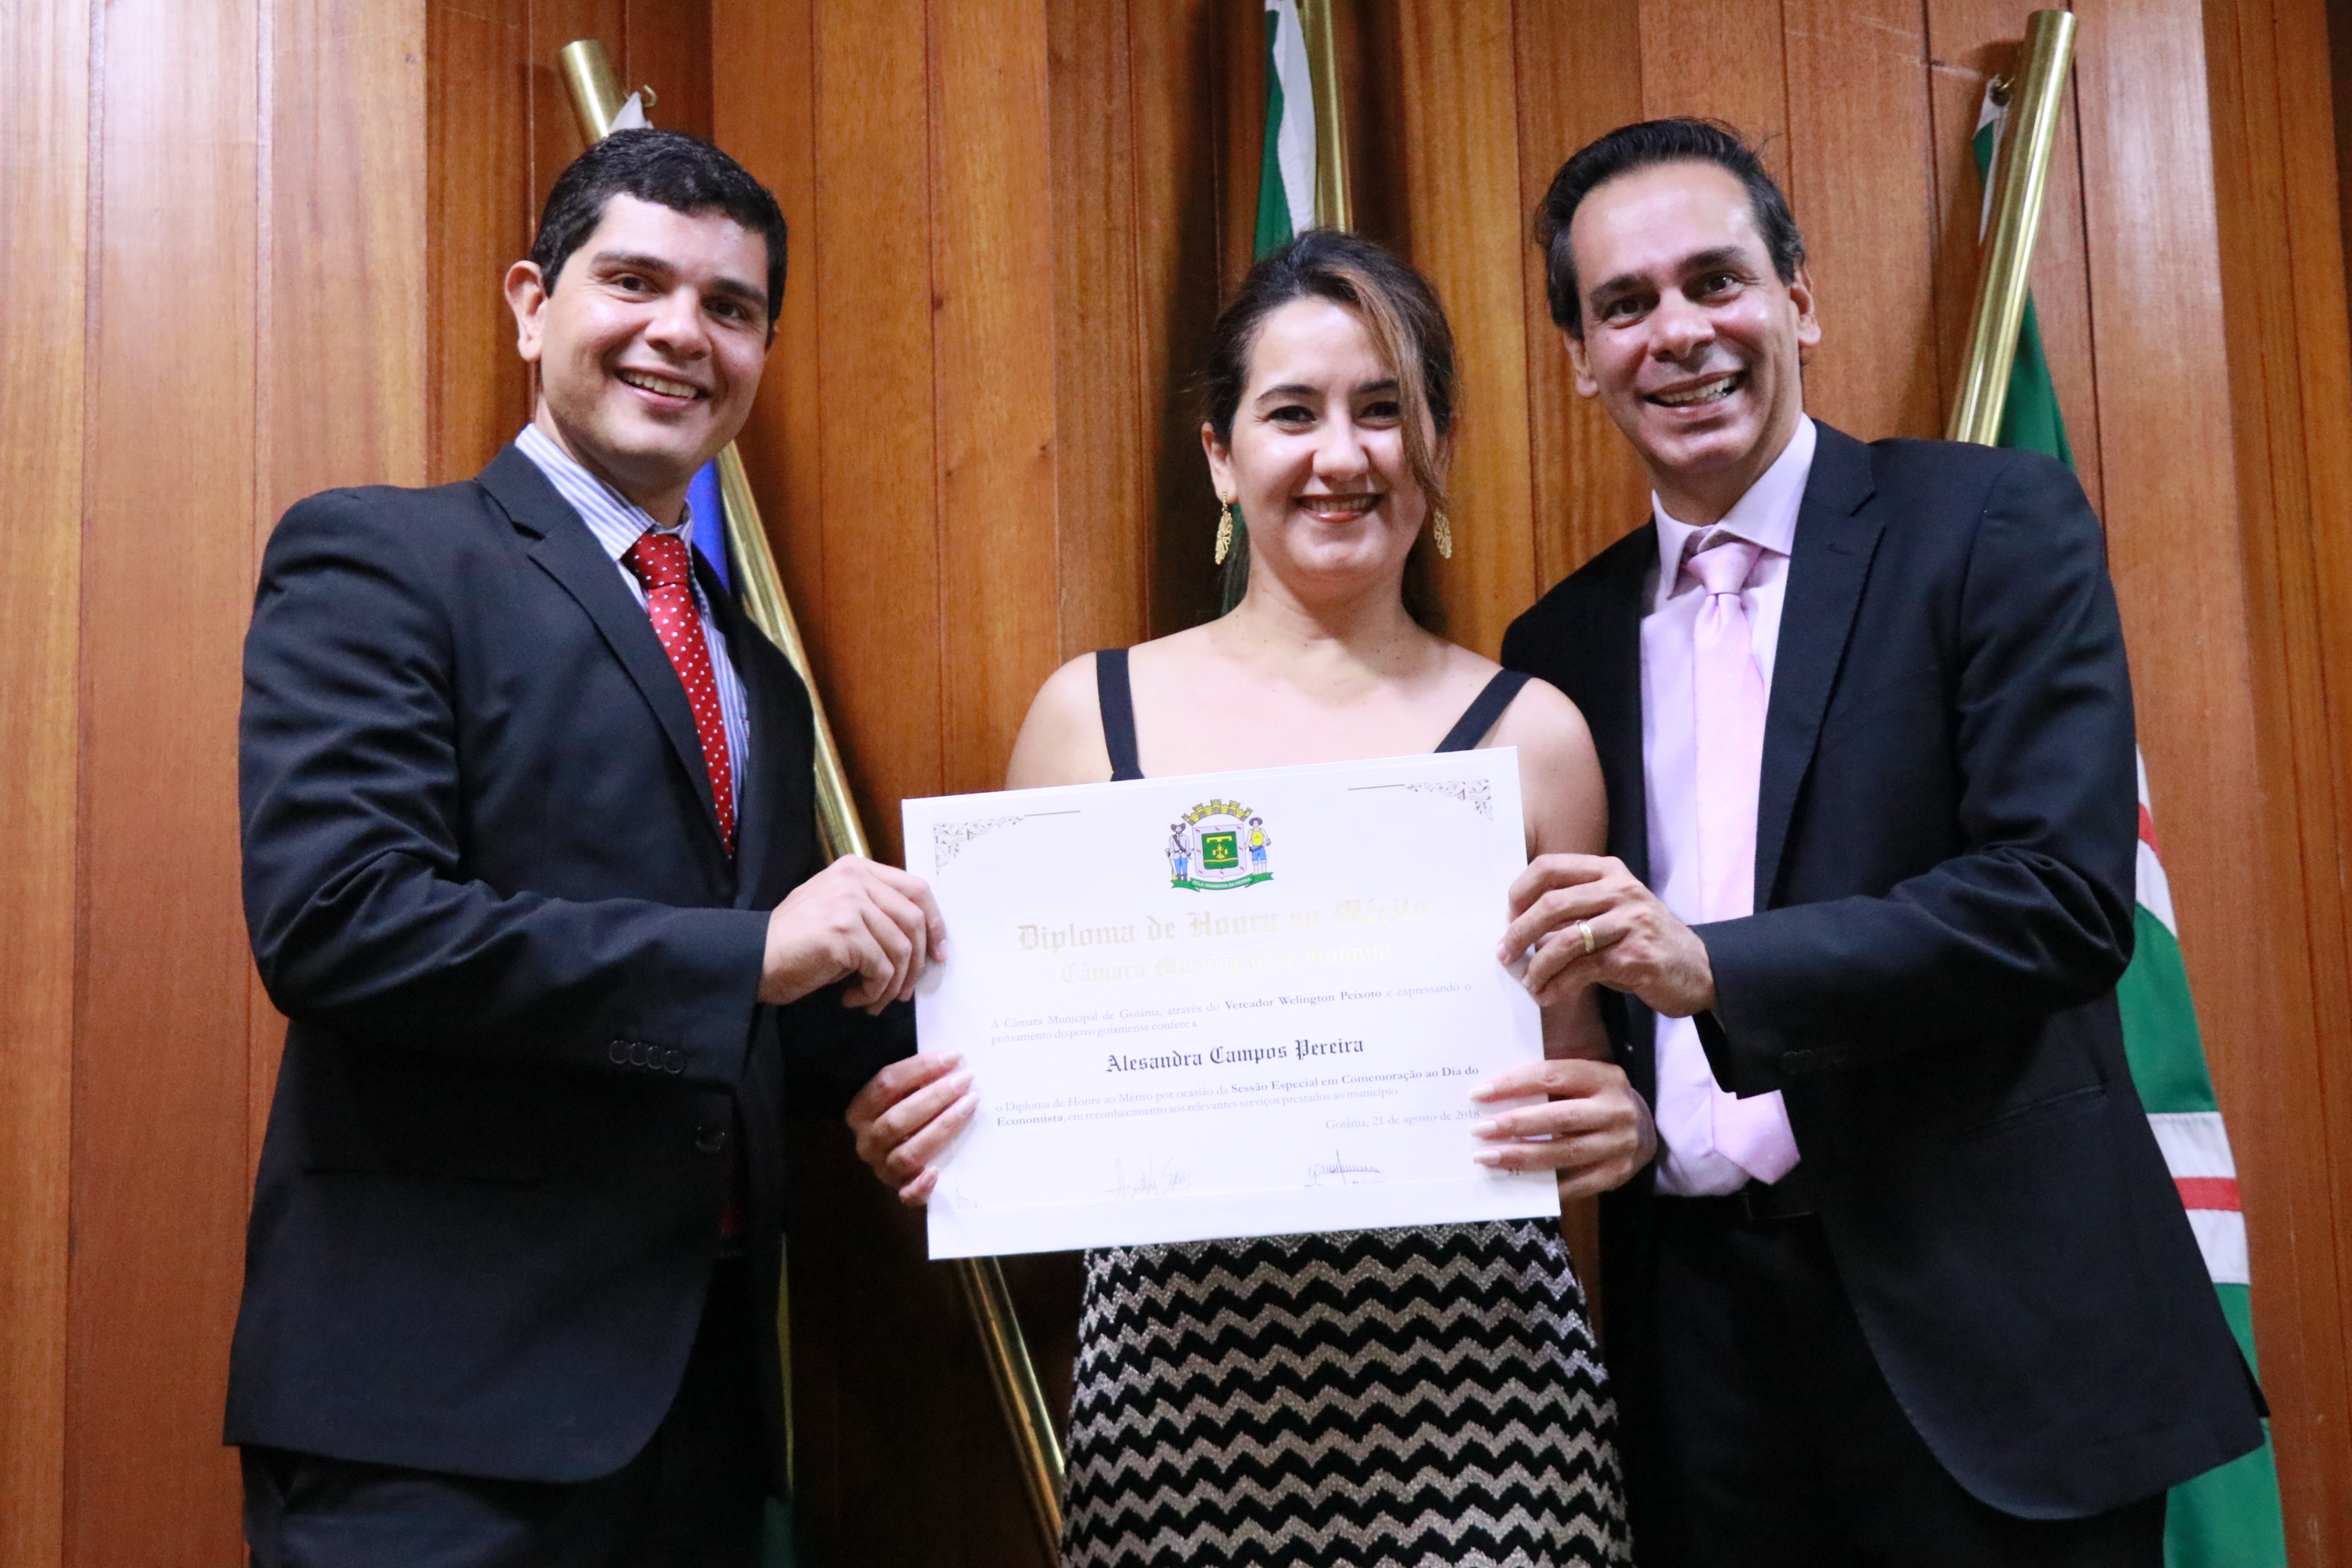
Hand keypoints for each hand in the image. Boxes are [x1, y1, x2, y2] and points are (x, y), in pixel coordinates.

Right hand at [760, 855, 946, 1010]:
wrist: (752, 959)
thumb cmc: (794, 943)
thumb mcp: (837, 911)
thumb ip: (875, 912)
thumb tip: (921, 943)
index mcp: (856, 869)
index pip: (916, 889)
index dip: (935, 923)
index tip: (938, 953)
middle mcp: (855, 879)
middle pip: (915, 920)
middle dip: (918, 962)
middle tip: (906, 990)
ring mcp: (850, 903)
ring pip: (901, 949)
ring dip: (893, 984)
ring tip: (873, 999)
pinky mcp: (844, 932)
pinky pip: (882, 969)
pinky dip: (874, 992)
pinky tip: (854, 999)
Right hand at [846, 1053, 976, 1205]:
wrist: (901, 1151)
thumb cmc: (908, 1111)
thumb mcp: (902, 1092)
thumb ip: (917, 1079)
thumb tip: (952, 1058)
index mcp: (860, 1111)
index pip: (887, 1084)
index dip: (921, 1068)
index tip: (954, 1057)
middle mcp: (867, 1142)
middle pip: (898, 1119)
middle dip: (936, 1096)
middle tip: (966, 1080)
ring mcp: (882, 1169)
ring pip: (908, 1153)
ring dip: (941, 1128)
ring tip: (969, 1106)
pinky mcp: (899, 1191)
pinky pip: (907, 1195)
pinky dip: (921, 1186)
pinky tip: (937, 1172)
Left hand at [1468, 1058, 1655, 1198]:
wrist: (1644, 1129)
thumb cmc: (1595, 1101)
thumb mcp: (1581, 1081)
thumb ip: (1546, 1084)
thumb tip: (1492, 1096)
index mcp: (1603, 1077)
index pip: (1553, 1076)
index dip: (1514, 1084)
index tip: (1479, 1093)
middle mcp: (1616, 1110)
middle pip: (1559, 1117)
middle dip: (1515, 1124)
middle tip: (1480, 1130)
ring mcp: (1620, 1144)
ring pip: (1565, 1153)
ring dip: (1522, 1156)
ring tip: (1488, 1157)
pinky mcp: (1618, 1173)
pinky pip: (1577, 1184)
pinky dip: (1546, 1185)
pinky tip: (1518, 1183)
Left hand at [1500, 854, 1715, 1016]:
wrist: (1697, 969)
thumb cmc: (1643, 941)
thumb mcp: (1611, 911)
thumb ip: (1575, 909)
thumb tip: (1519, 926)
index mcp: (1608, 871)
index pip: (1550, 867)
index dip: (1520, 891)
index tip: (1507, 917)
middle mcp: (1620, 890)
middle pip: (1552, 904)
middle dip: (1519, 932)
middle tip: (1505, 953)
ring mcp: (1631, 921)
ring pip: (1565, 940)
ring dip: (1538, 966)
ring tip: (1528, 982)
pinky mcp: (1636, 956)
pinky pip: (1583, 970)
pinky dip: (1558, 985)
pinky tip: (1548, 995)